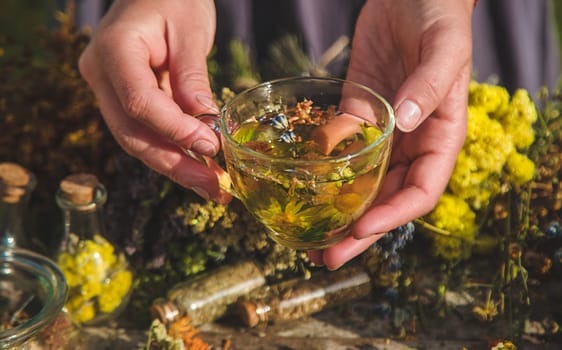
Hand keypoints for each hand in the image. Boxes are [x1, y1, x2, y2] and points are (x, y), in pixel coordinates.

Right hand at [79, 0, 231, 203]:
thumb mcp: (190, 32)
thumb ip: (193, 79)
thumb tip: (207, 128)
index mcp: (113, 50)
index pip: (139, 103)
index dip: (175, 130)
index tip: (212, 147)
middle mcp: (102, 75)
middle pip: (133, 134)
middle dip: (175, 165)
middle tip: (213, 188)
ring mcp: (109, 89)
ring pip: (138, 140)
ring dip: (176, 167)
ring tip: (212, 187)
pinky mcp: (125, 99)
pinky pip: (147, 131)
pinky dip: (174, 151)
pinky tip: (200, 168)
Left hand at [309, 0, 473, 268]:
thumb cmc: (439, 16)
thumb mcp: (443, 48)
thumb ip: (428, 86)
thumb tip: (405, 123)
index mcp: (439, 135)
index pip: (421, 190)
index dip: (393, 216)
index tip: (362, 229)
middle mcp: (410, 142)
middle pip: (386, 199)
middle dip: (359, 232)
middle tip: (326, 256)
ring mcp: (382, 131)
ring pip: (362, 184)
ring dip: (339, 214)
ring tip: (310, 239)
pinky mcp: (357, 113)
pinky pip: (341, 151)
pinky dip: (325, 176)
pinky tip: (304, 192)